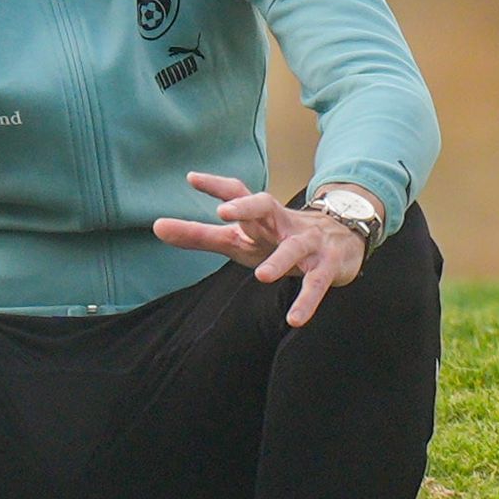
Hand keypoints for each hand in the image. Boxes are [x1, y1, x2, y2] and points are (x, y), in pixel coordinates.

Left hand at [150, 171, 369, 326]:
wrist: (341, 241)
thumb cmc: (277, 239)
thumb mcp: (239, 239)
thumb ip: (200, 235)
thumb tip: (157, 227)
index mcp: (259, 215)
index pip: (238, 193)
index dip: (216, 186)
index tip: (192, 179)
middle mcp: (281, 223)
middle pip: (265, 206)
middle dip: (246, 208)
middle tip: (223, 213)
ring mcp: (306, 243)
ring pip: (294, 247)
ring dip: (280, 259)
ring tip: (263, 276)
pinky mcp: (326, 266)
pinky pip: (316, 283)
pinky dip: (307, 300)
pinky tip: (295, 319)